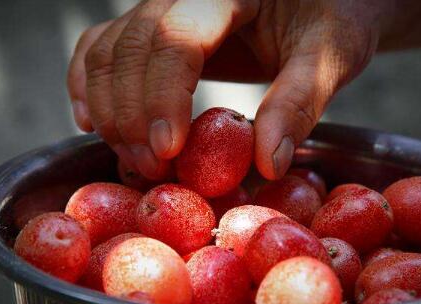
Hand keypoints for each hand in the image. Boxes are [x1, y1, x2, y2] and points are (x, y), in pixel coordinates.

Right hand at [67, 0, 393, 178]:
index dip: (162, 96)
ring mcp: (160, 3)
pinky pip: (100, 46)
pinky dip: (88, 85)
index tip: (167, 152)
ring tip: (137, 161)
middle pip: (130, 48)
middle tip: (155, 171)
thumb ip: (300, 102)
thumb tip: (267, 164)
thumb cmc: (331, 19)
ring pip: (106, 51)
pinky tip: (91, 123)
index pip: (176, 37)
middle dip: (132, 116)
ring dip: (110, 112)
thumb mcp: (330, 56)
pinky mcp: (151, 23)